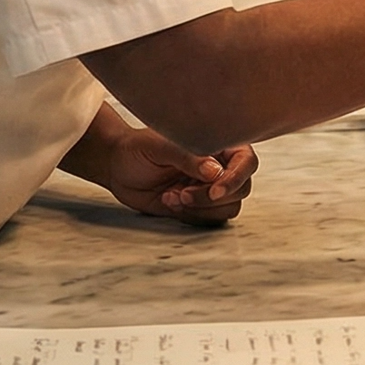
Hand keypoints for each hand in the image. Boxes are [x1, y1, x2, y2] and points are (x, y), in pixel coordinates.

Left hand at [96, 128, 259, 226]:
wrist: (118, 167)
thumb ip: (189, 157)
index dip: (236, 177)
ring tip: (174, 196)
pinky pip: (209, 220)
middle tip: (184, 193)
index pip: (246, 161)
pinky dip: (190, 215)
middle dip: (212, 197)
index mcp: (218, 145)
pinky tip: (169, 200)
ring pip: (228, 207)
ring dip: (201, 208)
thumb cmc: (139, 147)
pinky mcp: (196, 207)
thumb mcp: (161, 145)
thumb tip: (215, 172)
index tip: (214, 190)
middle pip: (242, 189)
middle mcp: (219, 167)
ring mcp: (208, 189)